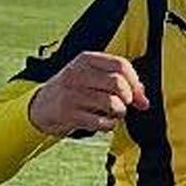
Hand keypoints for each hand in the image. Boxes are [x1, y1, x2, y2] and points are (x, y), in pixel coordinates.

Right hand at [27, 51, 147, 136]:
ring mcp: (71, 93)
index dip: (135, 82)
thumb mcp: (93, 78)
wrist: (41, 106)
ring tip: (114, 114)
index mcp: (86, 60)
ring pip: (111, 103)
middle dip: (128, 98)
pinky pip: (101, 122)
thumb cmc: (75, 91)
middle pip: (117, 83)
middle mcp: (77, 73)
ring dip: (119, 113)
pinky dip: (108, 125)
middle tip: (124, 105)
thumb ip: (120, 84)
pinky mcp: (68, 113)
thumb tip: (144, 101)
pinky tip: (103, 123)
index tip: (137, 96)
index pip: (121, 65)